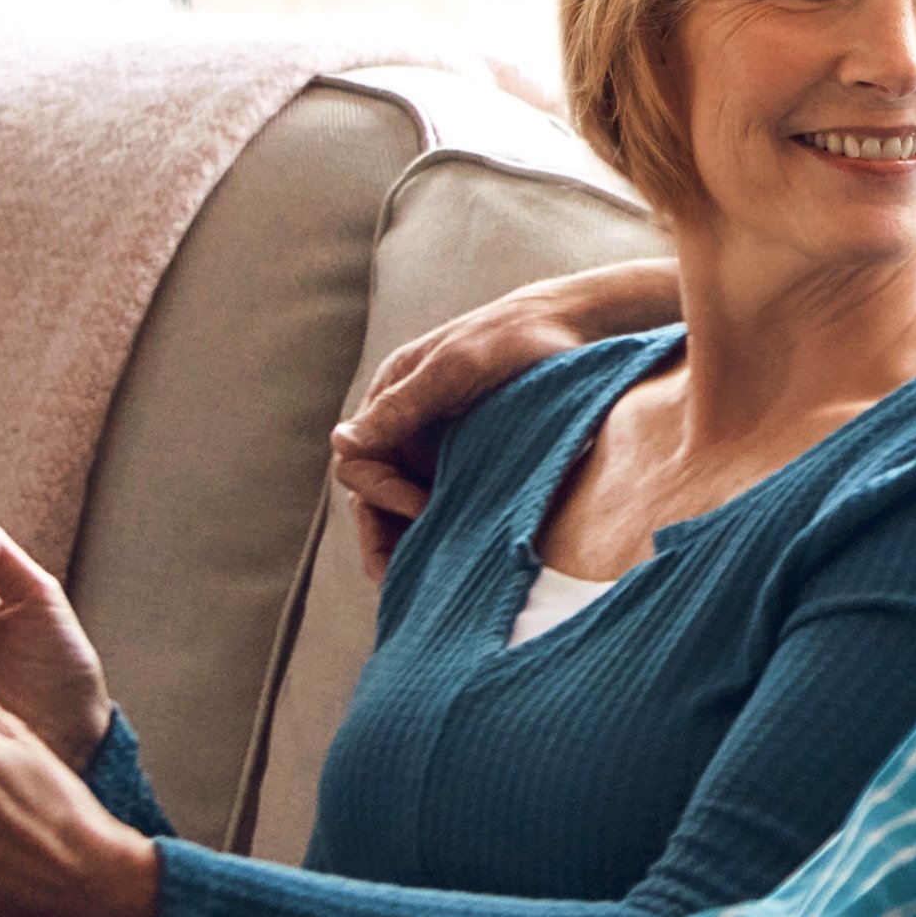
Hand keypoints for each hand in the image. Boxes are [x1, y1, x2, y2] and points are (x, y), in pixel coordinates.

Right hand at [330, 258, 679, 579]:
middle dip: (384, 537)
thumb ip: (402, 407)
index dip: (381, 493)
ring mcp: (436, 447)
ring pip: (405, 507)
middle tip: (399, 583)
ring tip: (422, 588)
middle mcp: (405, 426)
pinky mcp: (469, 463)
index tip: (424, 508)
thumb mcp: (456, 370)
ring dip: (410, 543)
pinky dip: (444, 533)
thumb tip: (341, 441)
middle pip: (374, 494)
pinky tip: (455, 564)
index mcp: (390, 398)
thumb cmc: (513, 339)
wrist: (574, 328)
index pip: (359, 463)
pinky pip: (445, 504)